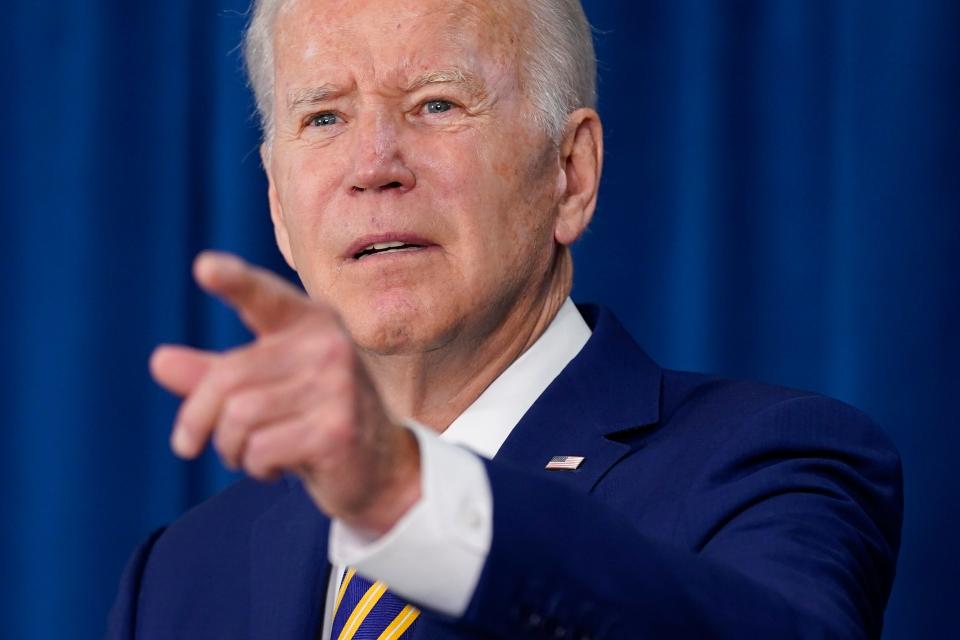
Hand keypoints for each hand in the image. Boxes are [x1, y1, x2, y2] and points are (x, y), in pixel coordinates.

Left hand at [150, 251, 420, 534]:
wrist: (379, 468)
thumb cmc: (314, 419)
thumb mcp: (263, 390)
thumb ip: (214, 375)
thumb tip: (159, 361)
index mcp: (311, 322)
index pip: (264, 297)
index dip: (233, 281)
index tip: (203, 267)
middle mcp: (328, 346)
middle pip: (226, 379)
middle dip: (198, 419)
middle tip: (191, 445)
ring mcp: (338, 387)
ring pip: (238, 417)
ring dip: (229, 447)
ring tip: (249, 453)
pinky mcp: (337, 430)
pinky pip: (260, 449)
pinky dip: (254, 467)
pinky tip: (276, 468)